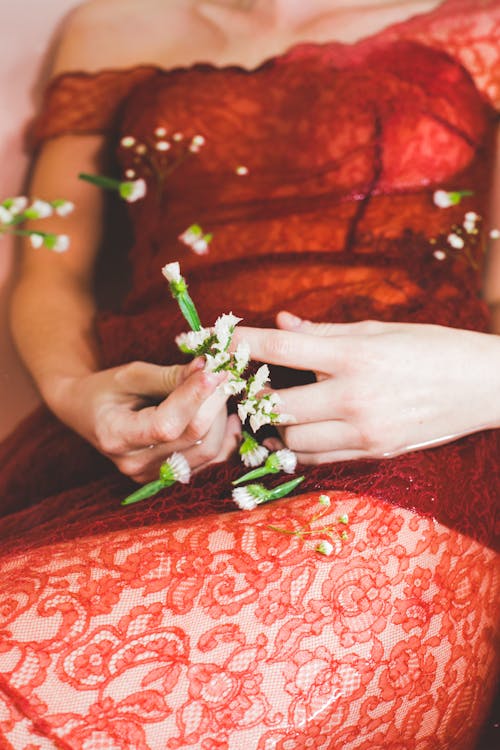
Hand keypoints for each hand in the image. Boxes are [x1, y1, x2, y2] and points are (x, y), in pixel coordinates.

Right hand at [50, 358, 240, 481]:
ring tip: (219, 390)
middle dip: (214, 402)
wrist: (87, 413)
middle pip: (193, 438)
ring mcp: (152, 475)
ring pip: (208, 451)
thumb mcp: (131, 374)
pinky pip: (210, 462)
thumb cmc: (106, 389)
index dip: (194, 397)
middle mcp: (134, 463)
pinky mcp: (168, 476)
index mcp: (116, 435)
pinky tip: (225, 416)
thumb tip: (208, 369)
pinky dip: (224, 437)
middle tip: (224, 373)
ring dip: (221, 417)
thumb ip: (170, 375)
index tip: (214, 370)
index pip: (166, 424)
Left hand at [234, 313, 499, 463]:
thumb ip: (323, 333)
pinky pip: (319, 457)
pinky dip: (301, 444)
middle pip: (275, 407)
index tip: (215, 342)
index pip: (279, 351)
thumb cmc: (431, 347)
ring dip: (276, 424)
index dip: (239, 345)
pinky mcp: (373, 453)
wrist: (483, 386)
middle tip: (245, 384)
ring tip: (276, 406)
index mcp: (354, 356)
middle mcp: (354, 398)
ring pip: (292, 440)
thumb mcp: (379, 329)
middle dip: (253, 396)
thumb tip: (280, 325)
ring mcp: (364, 432)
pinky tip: (302, 426)